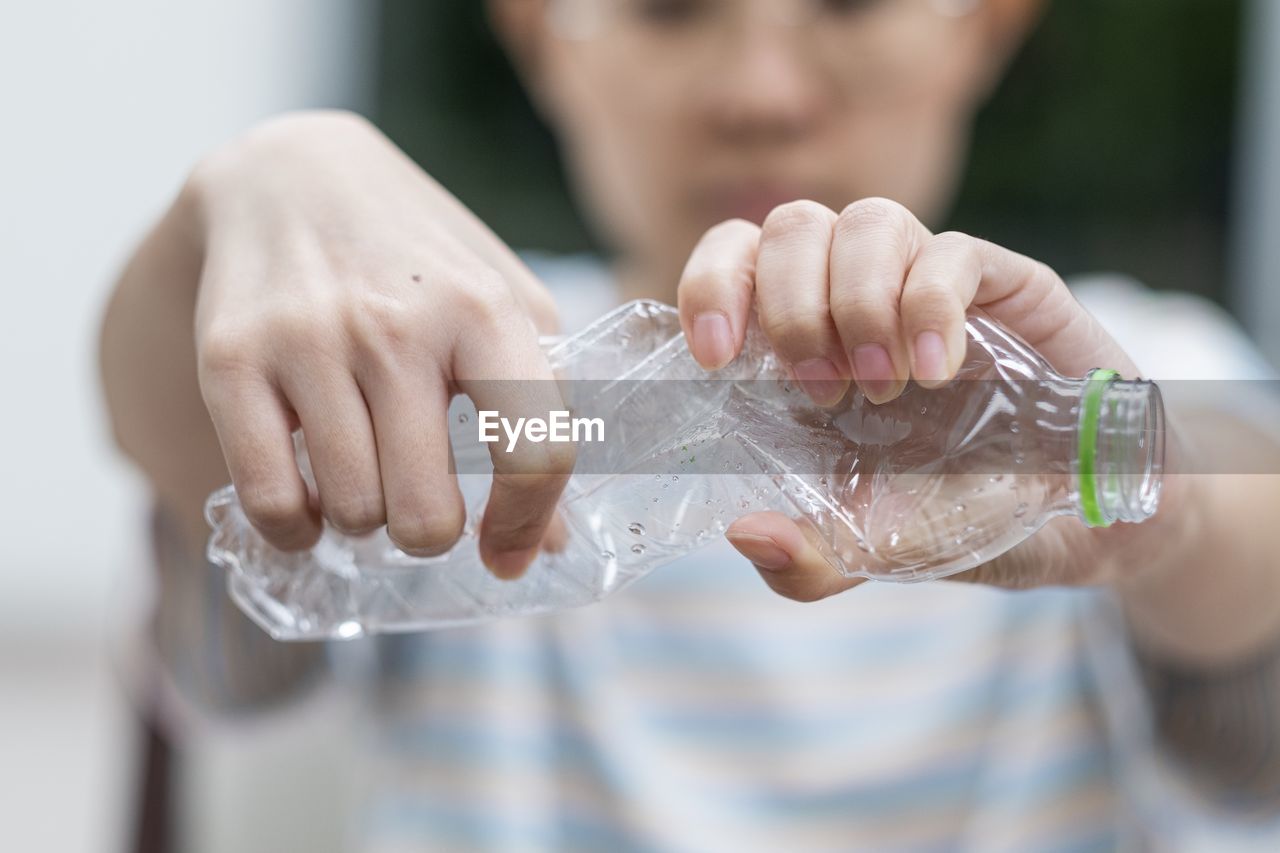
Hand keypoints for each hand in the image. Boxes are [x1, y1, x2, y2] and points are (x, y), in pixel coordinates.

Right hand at [189, 111, 571, 577]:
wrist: (293, 177)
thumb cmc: (420, 257)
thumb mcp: (503, 307)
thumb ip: (541, 411)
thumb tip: (553, 539)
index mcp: (485, 310)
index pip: (534, 453)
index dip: (528, 525)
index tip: (510, 553)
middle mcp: (397, 324)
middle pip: (426, 511)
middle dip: (429, 533)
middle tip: (422, 503)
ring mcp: (310, 340)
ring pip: (351, 512)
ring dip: (363, 520)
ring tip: (364, 476)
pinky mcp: (233, 358)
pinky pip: (269, 501)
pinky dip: (293, 530)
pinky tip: (307, 506)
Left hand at [677, 197, 1189, 597]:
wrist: (1075, 521)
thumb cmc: (954, 514)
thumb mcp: (871, 551)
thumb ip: (808, 558)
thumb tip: (746, 536)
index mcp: (802, 342)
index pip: (735, 260)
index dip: (711, 285)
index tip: (713, 356)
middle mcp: (855, 296)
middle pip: (791, 227)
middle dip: (789, 306)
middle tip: (821, 391)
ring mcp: (926, 282)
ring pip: (867, 222)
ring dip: (858, 301)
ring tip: (884, 386)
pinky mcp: (1001, 284)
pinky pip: (952, 252)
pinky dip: (931, 305)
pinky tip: (939, 371)